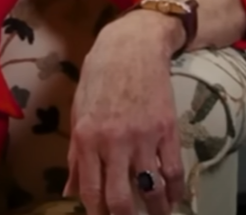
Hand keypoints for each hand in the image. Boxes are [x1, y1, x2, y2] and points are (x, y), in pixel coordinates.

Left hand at [63, 13, 185, 214]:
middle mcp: (113, 142)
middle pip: (120, 199)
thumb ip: (75, 156)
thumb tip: (70, 191)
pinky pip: (174, 172)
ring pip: (151, 190)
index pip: (91, 190)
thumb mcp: (78, 112)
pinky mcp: (167, 131)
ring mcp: (142, 138)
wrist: (132, 47)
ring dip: (155, 211)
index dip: (97, 214)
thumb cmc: (99, 77)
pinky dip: (176, 192)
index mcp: (86, 137)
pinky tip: (174, 200)